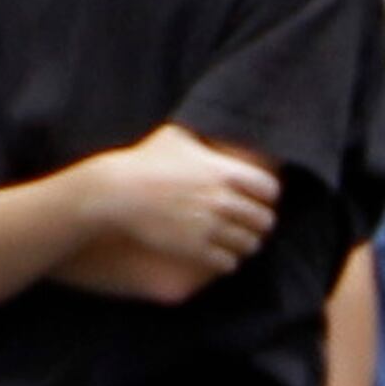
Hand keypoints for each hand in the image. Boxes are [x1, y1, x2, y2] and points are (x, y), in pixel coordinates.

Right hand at [100, 121, 279, 286]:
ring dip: (245, 244)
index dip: (267, 196)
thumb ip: (201, 134)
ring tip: (237, 243)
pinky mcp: (193, 249)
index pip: (270, 190)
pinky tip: (220, 257)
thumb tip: (211, 123)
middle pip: (264, 220)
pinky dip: (227, 261)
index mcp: (224, 172)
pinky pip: (227, 263)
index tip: (260, 200)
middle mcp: (222, 201)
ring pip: (249, 245)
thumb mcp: (174, 137)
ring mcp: (209, 226)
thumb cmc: (142, 162)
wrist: (114, 194)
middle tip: (251, 225)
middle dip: (259, 223)